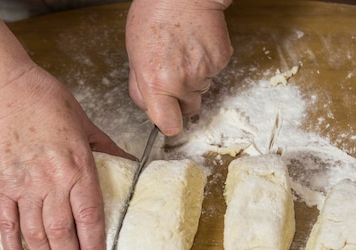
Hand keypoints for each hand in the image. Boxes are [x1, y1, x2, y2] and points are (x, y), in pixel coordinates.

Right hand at [0, 66, 133, 249]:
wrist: (6, 93)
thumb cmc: (48, 104)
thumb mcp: (87, 125)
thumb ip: (109, 150)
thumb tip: (131, 166)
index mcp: (77, 167)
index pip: (89, 216)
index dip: (94, 244)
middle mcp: (51, 182)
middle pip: (63, 233)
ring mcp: (24, 187)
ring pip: (37, 235)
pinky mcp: (1, 188)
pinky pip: (7, 226)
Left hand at [125, 0, 232, 135]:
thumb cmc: (154, 17)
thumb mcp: (134, 56)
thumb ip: (140, 87)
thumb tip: (149, 108)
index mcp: (156, 83)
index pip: (169, 125)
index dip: (168, 123)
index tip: (167, 116)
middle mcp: (182, 82)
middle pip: (188, 109)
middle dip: (181, 98)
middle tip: (173, 74)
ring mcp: (205, 73)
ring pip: (200, 90)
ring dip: (193, 79)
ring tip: (182, 52)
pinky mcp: (221, 61)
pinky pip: (213, 74)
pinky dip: (206, 64)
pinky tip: (196, 46)